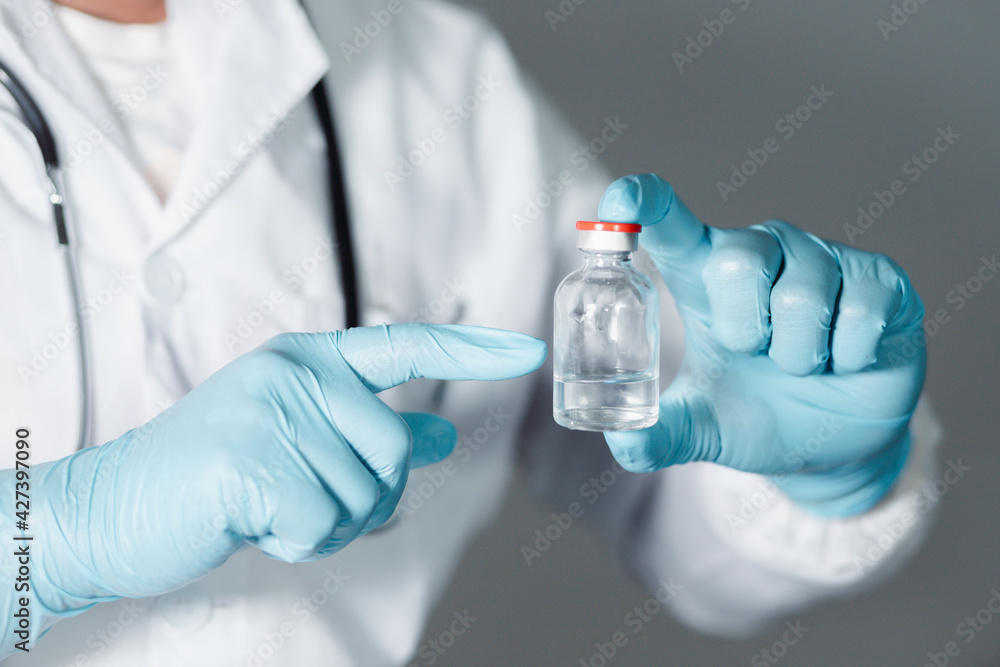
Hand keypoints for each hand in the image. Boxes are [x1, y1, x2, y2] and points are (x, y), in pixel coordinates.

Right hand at [22, 324, 544, 617]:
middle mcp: (295, 372)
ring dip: (329, 523)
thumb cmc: (215, 475)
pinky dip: (300, 542)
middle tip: (307, 502)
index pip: (405, 345)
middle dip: (365, 498)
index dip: (472, 348)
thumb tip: (435, 433)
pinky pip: (326, 525)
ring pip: (364, 494)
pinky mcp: (254, 461)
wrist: (115, 508)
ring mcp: (272, 412)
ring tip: (271, 505)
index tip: (528, 350)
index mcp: (307, 358)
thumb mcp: (297, 441)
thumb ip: (366, 431)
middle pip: (394, 451)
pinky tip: (255, 520)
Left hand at [596, 174, 924, 516]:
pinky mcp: (881, 278)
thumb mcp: (702, 429)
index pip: (672, 224)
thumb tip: (622, 443)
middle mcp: (763, 251)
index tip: (623, 200)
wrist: (837, 449)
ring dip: (800, 353)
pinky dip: (848, 357)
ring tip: (803, 365)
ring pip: (803, 294)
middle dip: (744, 328)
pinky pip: (859, 311)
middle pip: (739, 258)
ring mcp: (824, 259)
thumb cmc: (759, 416)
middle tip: (756, 356)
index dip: (648, 204)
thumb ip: (660, 433)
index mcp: (706, 275)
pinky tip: (845, 362)